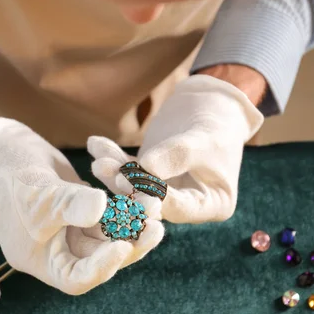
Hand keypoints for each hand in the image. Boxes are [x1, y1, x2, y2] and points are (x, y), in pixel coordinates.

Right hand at [0, 118, 163, 294]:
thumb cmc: (7, 177)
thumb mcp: (36, 193)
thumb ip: (69, 203)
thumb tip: (103, 207)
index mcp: (43, 260)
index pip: (76, 278)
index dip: (102, 267)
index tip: (123, 247)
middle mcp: (61, 249)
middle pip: (101, 256)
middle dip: (129, 240)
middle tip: (154, 225)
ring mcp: (73, 228)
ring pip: (110, 231)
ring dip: (132, 218)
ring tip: (153, 200)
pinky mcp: (83, 207)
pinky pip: (109, 211)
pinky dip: (123, 200)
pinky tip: (139, 187)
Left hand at [88, 75, 263, 223]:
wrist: (213, 106)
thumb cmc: (218, 124)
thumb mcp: (204, 140)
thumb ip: (178, 155)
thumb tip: (146, 168)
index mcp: (212, 206)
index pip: (180, 207)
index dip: (155, 197)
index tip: (133, 181)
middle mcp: (188, 205)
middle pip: (153, 201)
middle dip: (126, 186)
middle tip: (104, 170)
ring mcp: (166, 193)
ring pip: (135, 186)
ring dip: (114, 172)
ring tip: (97, 159)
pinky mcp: (148, 177)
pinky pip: (129, 169)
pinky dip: (113, 157)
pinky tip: (95, 145)